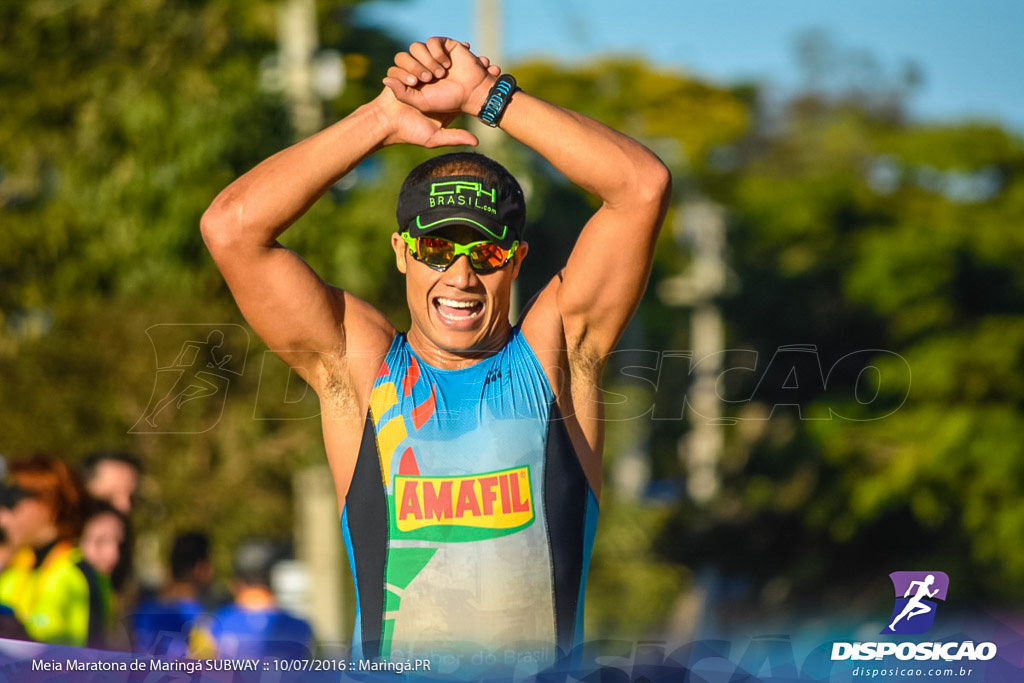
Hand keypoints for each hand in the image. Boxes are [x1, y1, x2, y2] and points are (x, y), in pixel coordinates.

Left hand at [383, 37, 501, 116]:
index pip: (395, 69)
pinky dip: (437, 53)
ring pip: (416, 47)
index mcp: (412, 79)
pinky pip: (432, 41)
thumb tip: (385, 80)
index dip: (402, 74)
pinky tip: (446, 64)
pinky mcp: (444, 45)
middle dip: (414, 67)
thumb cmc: (448, 101)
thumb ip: (402, 94)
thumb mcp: (422, 102)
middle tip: (429, 79)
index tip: (415, 83)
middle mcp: (420, 65)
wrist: (472, 93)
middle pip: (403, 56)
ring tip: (440, 73)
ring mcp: (431, 54)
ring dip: (427, 61)